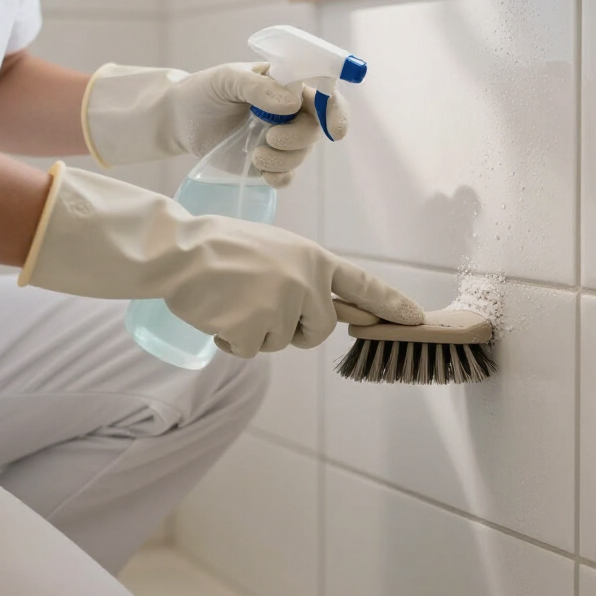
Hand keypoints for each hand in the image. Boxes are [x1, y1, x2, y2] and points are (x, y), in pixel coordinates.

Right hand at [20, 165, 423, 356]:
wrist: (179, 251)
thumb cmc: (220, 246)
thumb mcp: (273, 249)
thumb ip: (300, 275)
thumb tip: (316, 312)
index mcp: (312, 258)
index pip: (362, 284)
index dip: (390, 303)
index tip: (415, 318)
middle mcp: (305, 282)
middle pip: (317, 331)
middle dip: (294, 331)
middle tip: (259, 307)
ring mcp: (282, 305)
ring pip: (279, 342)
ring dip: (253, 331)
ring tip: (230, 298)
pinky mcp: (255, 327)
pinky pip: (249, 349)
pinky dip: (230, 338)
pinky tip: (216, 310)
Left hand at [82, 62, 349, 185]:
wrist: (179, 119)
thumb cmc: (203, 91)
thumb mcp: (225, 80)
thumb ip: (257, 87)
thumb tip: (291, 102)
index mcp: (286, 84)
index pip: (324, 93)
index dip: (335, 111)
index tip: (335, 131)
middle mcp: (290, 111)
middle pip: (315, 129)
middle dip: (297, 138)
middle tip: (268, 138)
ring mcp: (281, 138)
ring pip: (301, 154)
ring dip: (283, 159)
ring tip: (254, 154)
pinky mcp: (268, 162)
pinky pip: (287, 175)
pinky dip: (279, 176)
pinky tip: (260, 170)